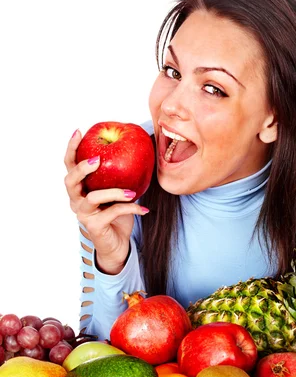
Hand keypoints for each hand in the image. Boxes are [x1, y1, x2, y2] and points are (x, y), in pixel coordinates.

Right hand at [64, 129, 147, 273]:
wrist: (118, 245)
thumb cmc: (117, 215)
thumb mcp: (120, 192)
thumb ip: (121, 175)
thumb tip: (142, 148)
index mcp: (80, 188)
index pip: (69, 165)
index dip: (72, 148)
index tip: (80, 131)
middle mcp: (76, 200)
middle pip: (70, 180)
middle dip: (82, 168)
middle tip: (98, 160)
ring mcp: (83, 214)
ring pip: (93, 197)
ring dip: (114, 192)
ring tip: (132, 192)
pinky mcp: (94, 226)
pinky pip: (112, 212)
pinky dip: (131, 208)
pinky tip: (144, 209)